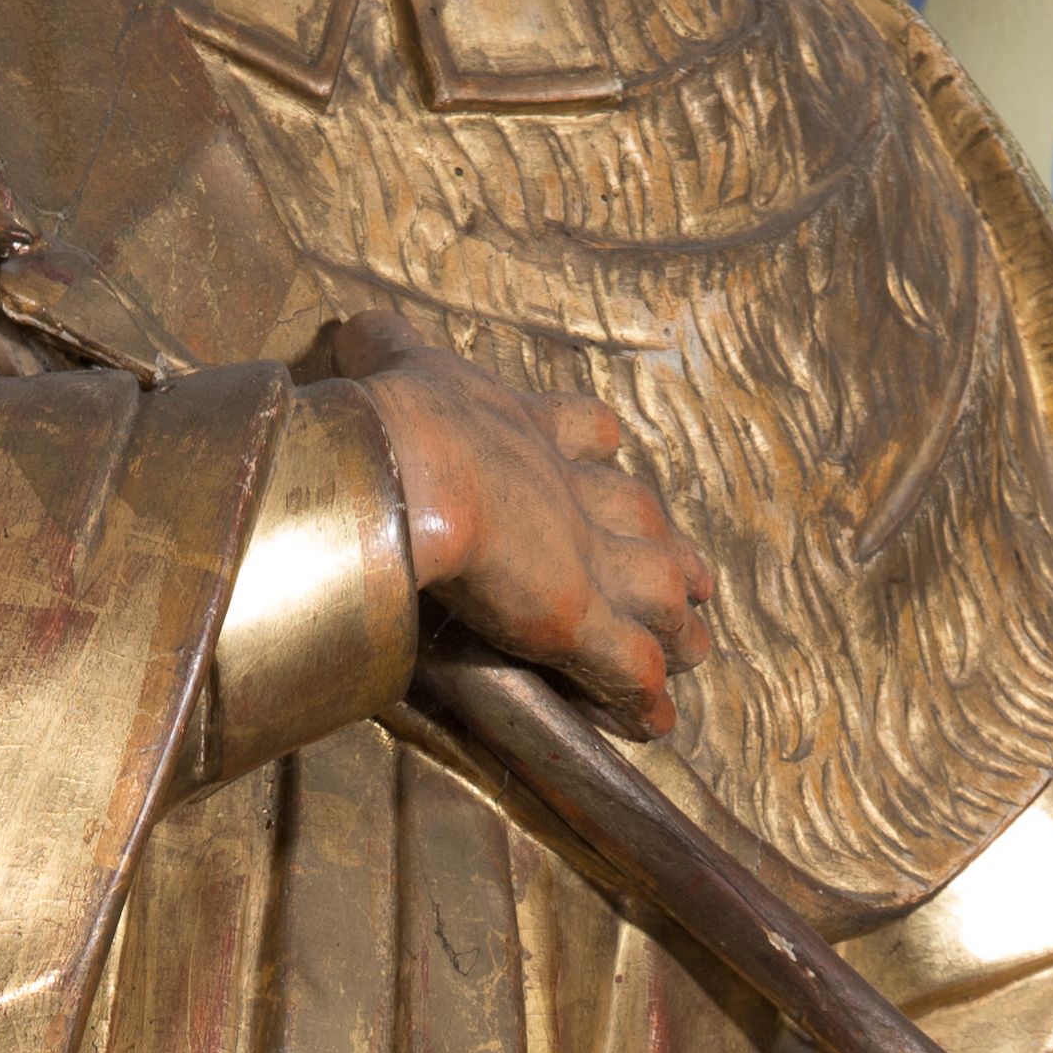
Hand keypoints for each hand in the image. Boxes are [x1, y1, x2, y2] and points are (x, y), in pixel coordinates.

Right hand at [328, 307, 710, 738]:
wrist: (409, 464)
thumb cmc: (398, 418)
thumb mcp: (396, 365)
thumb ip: (385, 349)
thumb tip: (354, 328)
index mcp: (526, 427)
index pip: (582, 429)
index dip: (594, 445)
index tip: (607, 450)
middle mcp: (570, 489)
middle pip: (641, 516)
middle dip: (666, 544)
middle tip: (694, 574)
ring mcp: (582, 556)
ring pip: (656, 589)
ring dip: (678, 620)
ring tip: (697, 645)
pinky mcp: (576, 617)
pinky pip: (625, 665)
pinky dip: (642, 696)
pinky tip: (654, 723)